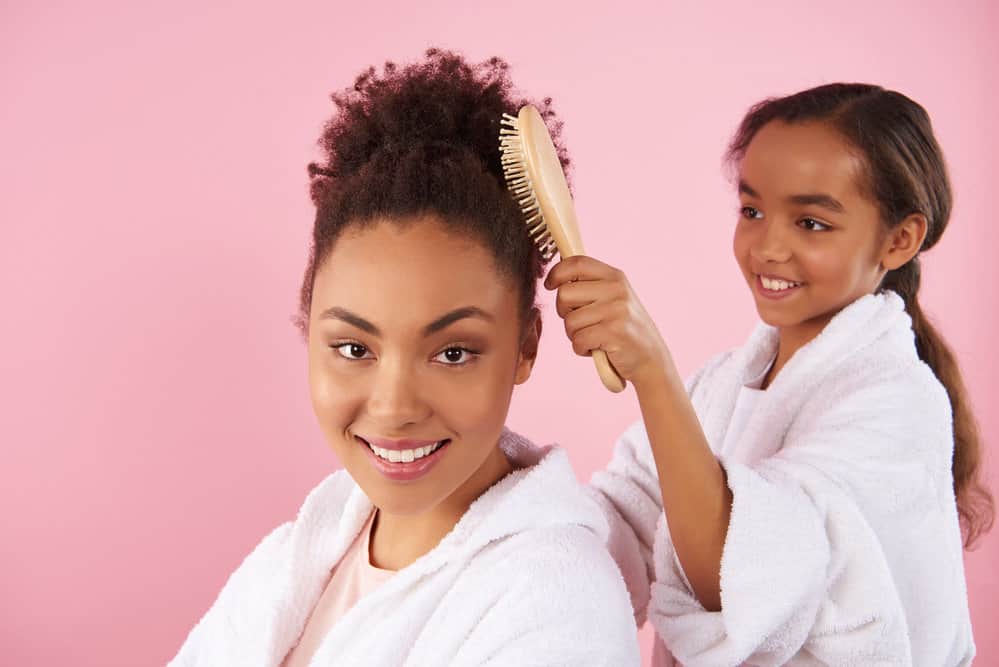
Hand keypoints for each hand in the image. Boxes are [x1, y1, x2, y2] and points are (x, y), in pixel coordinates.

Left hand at [543, 255, 673, 390]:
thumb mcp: (613, 298)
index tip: (550, 285)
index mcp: (615, 277)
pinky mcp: (614, 332)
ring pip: (569, 321)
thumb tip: (558, 276)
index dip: (556, 273)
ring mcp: (616, 310)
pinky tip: (597, 349)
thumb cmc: (624, 329)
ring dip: (574, 335)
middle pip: (565, 293)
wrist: (650, 359)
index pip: (577, 263)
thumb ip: (591, 285)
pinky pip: (578, 340)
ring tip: (593, 337)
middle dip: (564, 312)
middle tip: (580, 322)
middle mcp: (617, 290)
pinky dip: (581, 349)